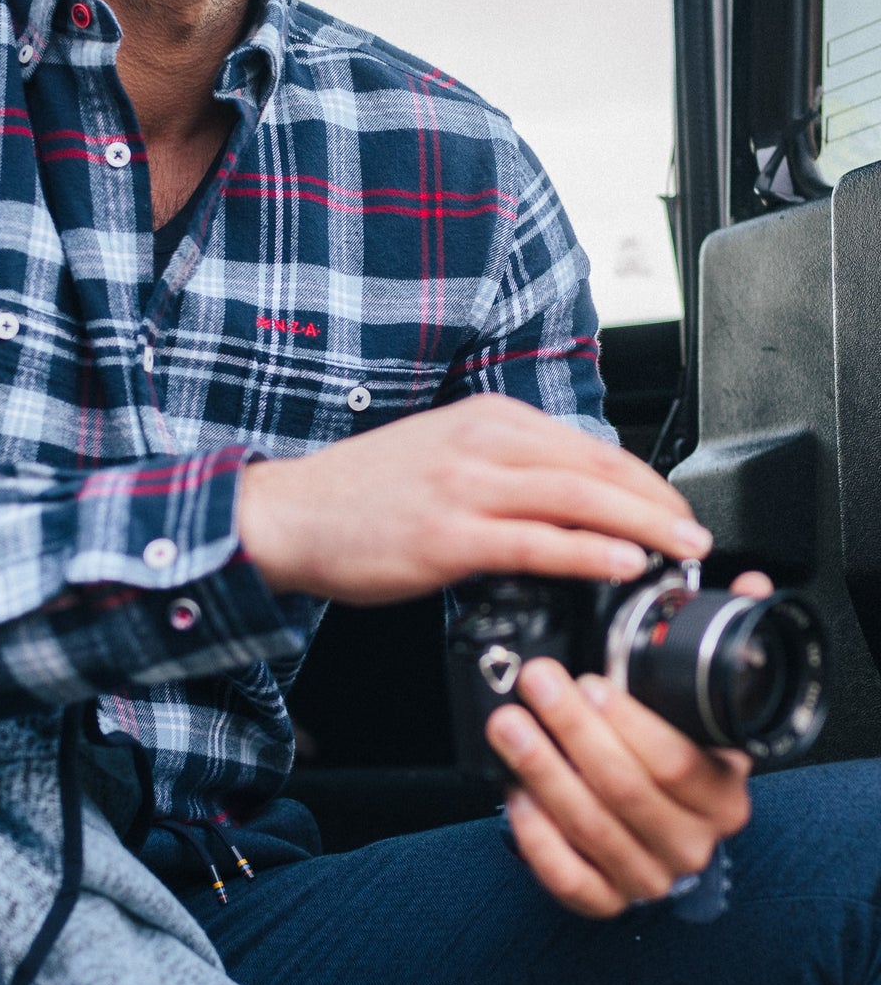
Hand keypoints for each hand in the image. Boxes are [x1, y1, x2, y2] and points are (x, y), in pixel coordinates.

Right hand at [238, 396, 711, 603]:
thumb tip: (565, 505)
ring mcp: (465, 487)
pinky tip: (621, 564)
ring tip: (680, 550)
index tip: (673, 510)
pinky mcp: (449, 536)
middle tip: (696, 534)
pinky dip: (588, 551)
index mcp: (487, 420)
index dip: (643, 481)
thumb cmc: (360, 496)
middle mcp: (482, 443)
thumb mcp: (442, 458)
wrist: (288, 515)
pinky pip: (536, 542)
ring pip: (578, 499)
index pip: (587, 447)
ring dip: (641, 525)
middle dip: (657, 502)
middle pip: (596, 467)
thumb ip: (503, 472)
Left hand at [487, 571, 770, 917]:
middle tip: (536, 684)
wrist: (664, 837)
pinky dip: (537, 836)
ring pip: (590, 827)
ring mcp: (648, 875)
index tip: (590, 680)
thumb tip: (749, 586)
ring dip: (542, 770)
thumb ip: (717, 651)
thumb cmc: (679, 765)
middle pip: (625, 788)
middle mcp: (690, 841)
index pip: (676, 761)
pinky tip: (514, 794)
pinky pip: (567, 877)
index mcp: (722, 794)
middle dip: (572, 730)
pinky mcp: (606, 900)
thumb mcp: (702, 714)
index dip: (630, 722)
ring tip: (508, 724)